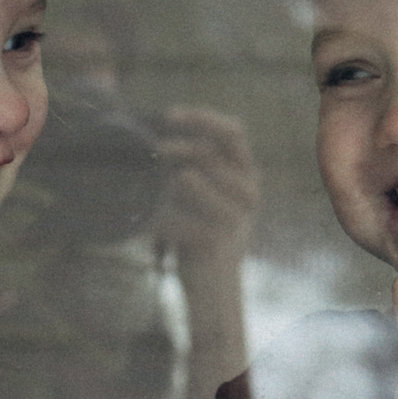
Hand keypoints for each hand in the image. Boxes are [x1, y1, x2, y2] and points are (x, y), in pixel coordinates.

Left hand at [154, 107, 260, 264]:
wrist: (213, 282)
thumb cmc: (201, 228)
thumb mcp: (206, 189)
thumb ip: (195, 161)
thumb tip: (157, 126)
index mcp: (247, 173)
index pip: (232, 132)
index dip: (201, 119)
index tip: (168, 116)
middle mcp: (249, 192)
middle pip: (209, 153)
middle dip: (175, 147)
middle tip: (150, 148)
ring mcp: (236, 218)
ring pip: (193, 178)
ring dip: (163, 171)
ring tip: (151, 175)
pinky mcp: (216, 240)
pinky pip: (183, 211)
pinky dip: (159, 204)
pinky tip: (148, 205)